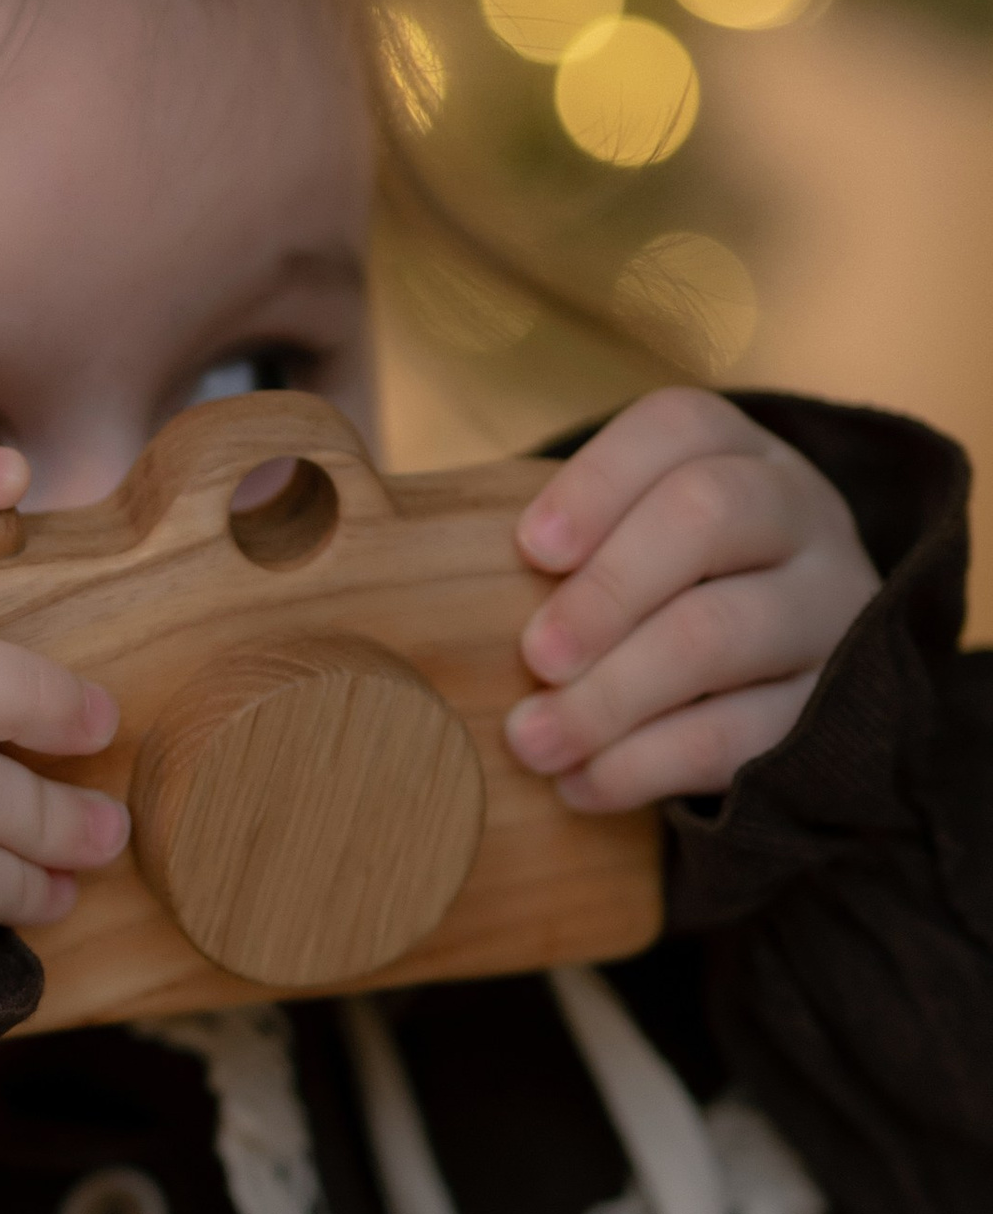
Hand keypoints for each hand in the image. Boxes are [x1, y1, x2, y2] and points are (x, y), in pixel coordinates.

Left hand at [503, 388, 877, 812]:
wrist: (781, 672)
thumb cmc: (658, 589)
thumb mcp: (624, 536)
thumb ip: (551, 537)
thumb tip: (382, 540)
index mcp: (736, 452)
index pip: (680, 428)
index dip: (598, 483)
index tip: (532, 548)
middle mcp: (797, 514)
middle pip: (709, 515)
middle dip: (605, 590)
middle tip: (536, 657)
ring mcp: (827, 608)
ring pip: (725, 632)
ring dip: (612, 695)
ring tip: (533, 741)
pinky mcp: (830, 707)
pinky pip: (745, 735)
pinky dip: (648, 765)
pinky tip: (581, 785)